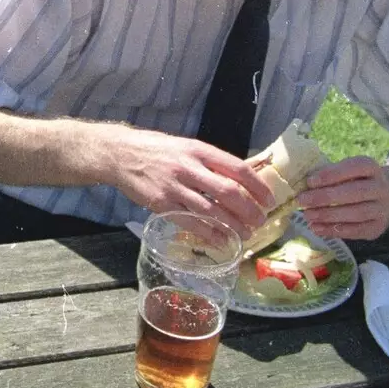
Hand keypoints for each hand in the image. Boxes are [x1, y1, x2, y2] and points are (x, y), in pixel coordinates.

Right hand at [104, 125, 275, 235]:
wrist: (119, 154)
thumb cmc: (155, 149)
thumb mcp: (185, 146)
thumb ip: (209, 161)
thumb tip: (240, 178)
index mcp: (198, 150)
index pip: (237, 168)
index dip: (258, 186)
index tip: (269, 199)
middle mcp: (188, 167)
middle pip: (229, 192)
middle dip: (250, 210)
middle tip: (260, 221)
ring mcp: (174, 187)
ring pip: (213, 211)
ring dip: (234, 226)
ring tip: (245, 234)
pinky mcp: (161, 204)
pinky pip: (191, 223)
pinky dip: (210, 234)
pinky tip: (221, 240)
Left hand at [295, 158, 388, 240]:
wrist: (385, 198)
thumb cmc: (354, 180)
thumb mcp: (346, 171)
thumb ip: (328, 173)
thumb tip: (301, 183)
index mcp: (371, 167)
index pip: (355, 167)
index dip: (332, 174)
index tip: (310, 181)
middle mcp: (381, 187)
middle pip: (355, 192)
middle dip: (325, 197)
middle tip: (302, 201)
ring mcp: (382, 209)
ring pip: (356, 213)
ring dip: (329, 216)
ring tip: (307, 215)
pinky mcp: (378, 227)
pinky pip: (356, 231)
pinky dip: (334, 230)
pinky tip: (317, 228)